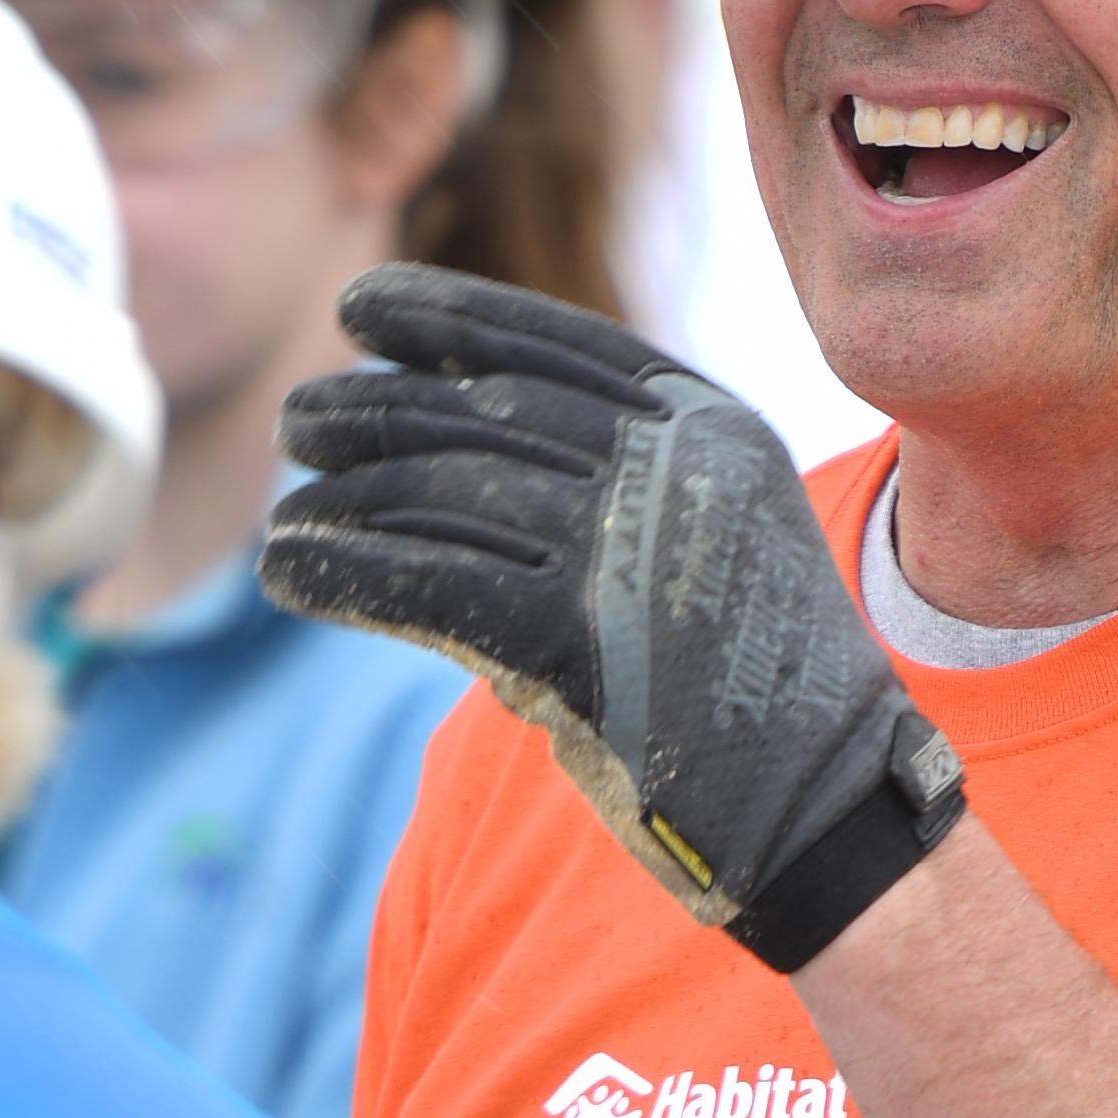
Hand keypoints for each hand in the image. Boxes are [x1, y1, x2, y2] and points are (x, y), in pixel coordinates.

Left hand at [266, 267, 964, 970]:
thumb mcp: (708, 544)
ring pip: (447, 495)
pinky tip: (292, 572)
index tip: (361, 305)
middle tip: (299, 420)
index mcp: (711, 428)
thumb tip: (438, 456)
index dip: (449, 318)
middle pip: (486, 412)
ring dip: (346, 499)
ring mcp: (632, 551)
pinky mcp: (584, 641)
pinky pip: (432, 585)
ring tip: (288, 511)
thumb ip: (609, 489)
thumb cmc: (753, 693)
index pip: (554, 345)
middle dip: (375, 407)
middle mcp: (675, 470)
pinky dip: (346, 573)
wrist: (829, 812)